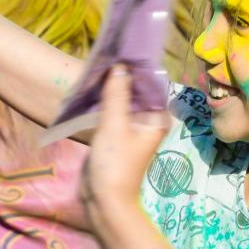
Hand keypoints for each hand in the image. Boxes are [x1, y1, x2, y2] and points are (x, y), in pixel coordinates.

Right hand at [81, 67, 168, 231]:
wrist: (104, 202)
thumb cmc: (114, 165)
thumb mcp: (114, 126)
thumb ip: (117, 95)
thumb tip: (120, 67)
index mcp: (156, 118)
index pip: (151, 83)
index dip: (138, 65)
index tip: (122, 46)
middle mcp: (148, 120)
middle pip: (136, 90)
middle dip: (122, 74)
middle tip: (105, 52)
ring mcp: (132, 128)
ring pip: (122, 99)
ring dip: (111, 87)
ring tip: (96, 66)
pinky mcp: (117, 135)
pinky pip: (113, 111)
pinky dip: (104, 101)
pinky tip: (92, 89)